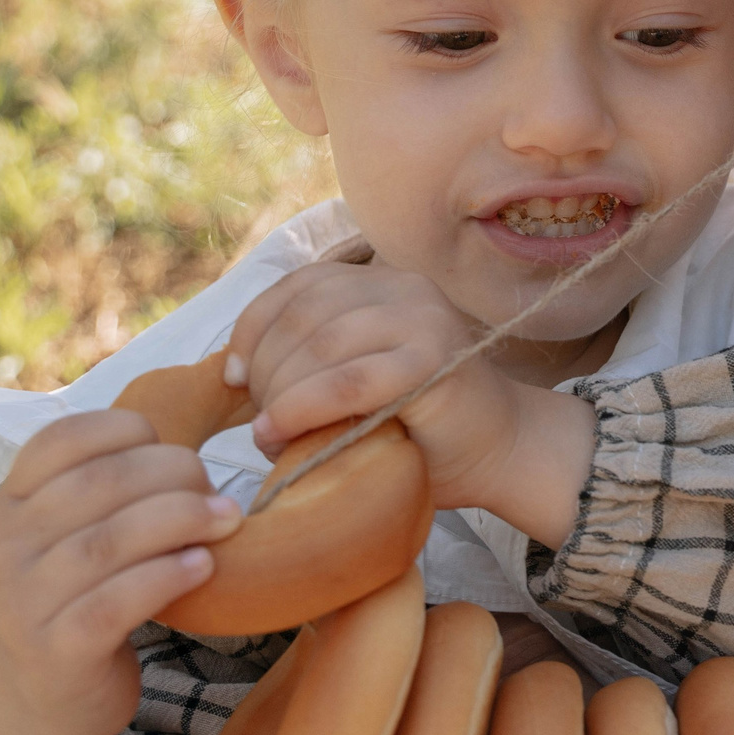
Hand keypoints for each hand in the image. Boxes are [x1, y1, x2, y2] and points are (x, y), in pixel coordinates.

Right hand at [0, 411, 235, 734]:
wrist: (47, 695)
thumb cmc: (89, 589)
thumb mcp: (84, 526)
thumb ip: (123, 473)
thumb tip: (222, 386)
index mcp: (14, 501)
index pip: (65, 439)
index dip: (132, 432)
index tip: (177, 446)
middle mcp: (7, 545)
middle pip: (100, 485)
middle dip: (176, 475)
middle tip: (222, 495)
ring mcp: (25, 600)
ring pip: (108, 542)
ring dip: (182, 521)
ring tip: (229, 520)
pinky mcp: (57, 650)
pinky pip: (115, 602)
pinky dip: (167, 577)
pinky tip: (205, 566)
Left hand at [226, 263, 595, 543]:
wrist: (501, 452)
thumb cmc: (420, 425)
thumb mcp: (354, 377)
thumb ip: (312, 358)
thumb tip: (232, 375)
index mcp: (382, 282)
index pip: (295, 287)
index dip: (251, 330)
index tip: (233, 380)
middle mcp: (403, 287)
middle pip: (301, 314)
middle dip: (263, 372)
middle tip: (259, 424)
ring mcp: (422, 318)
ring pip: (320, 343)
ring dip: (279, 393)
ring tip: (271, 435)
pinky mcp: (433, 359)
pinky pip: (348, 380)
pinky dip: (304, 407)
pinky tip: (282, 431)